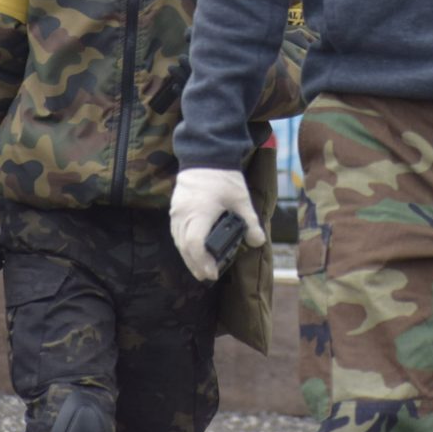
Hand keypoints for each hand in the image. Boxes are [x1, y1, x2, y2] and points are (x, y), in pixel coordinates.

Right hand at [169, 167, 263, 281]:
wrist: (205, 155)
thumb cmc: (223, 177)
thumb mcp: (241, 199)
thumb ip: (250, 222)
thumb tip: (258, 242)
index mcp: (200, 213)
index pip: (195, 244)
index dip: (202, 262)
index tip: (212, 273)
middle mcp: (184, 214)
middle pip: (184, 247)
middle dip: (195, 264)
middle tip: (207, 276)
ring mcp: (176, 211)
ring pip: (178, 241)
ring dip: (188, 256)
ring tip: (200, 267)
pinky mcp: (175, 208)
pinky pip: (176, 232)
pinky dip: (183, 244)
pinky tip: (192, 249)